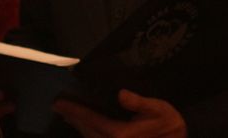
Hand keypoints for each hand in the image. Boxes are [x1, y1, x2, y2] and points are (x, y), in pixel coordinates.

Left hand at [54, 89, 186, 137]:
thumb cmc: (168, 125)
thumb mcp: (158, 109)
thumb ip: (139, 102)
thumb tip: (121, 94)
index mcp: (120, 133)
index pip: (91, 119)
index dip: (74, 111)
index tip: (60, 103)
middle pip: (86, 130)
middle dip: (72, 118)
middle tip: (58, 106)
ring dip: (78, 126)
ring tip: (68, 114)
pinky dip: (87, 132)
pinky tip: (84, 126)